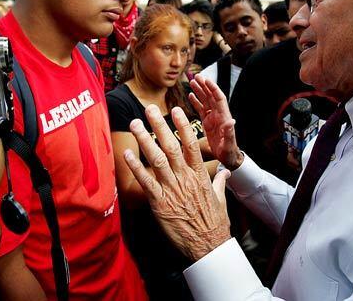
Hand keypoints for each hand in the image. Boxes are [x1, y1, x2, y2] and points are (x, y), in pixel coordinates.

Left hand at [124, 104, 231, 260]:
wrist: (207, 244)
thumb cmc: (214, 222)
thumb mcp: (220, 199)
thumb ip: (219, 182)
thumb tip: (225, 173)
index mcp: (199, 174)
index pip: (191, 144)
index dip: (182, 126)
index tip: (176, 110)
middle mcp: (185, 178)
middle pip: (170, 146)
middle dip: (159, 125)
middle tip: (148, 109)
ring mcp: (172, 189)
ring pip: (156, 159)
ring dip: (144, 139)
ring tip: (135, 124)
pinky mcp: (160, 203)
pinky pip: (145, 181)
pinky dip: (135, 166)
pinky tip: (127, 153)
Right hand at [189, 74, 243, 169]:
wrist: (227, 158)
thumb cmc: (229, 152)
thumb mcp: (229, 144)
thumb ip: (230, 132)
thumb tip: (232, 121)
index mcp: (224, 117)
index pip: (219, 99)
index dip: (213, 89)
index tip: (207, 80)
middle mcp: (218, 115)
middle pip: (211, 96)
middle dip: (205, 86)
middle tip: (197, 76)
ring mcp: (213, 118)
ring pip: (205, 101)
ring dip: (200, 91)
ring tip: (192, 82)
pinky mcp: (208, 122)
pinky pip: (201, 109)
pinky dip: (196, 102)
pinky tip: (191, 95)